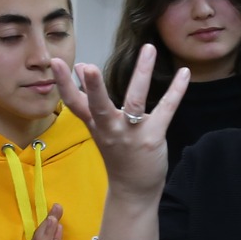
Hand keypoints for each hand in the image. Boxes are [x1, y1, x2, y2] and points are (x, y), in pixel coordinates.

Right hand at [49, 47, 185, 201]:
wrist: (132, 189)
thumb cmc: (117, 152)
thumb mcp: (99, 127)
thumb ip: (90, 99)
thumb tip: (81, 67)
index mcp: (95, 124)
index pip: (74, 102)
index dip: (63, 83)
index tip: (56, 62)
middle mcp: (110, 129)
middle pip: (98, 106)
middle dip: (93, 87)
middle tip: (87, 67)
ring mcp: (132, 133)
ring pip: (135, 102)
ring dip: (141, 74)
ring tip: (147, 50)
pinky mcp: (153, 137)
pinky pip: (166, 109)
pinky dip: (176, 90)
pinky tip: (184, 72)